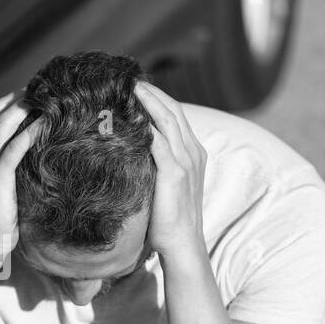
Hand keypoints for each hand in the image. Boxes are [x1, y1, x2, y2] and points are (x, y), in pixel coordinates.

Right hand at [0, 91, 38, 271]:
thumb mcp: (4, 188)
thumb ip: (15, 170)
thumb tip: (42, 160)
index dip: (15, 100)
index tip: (39, 93)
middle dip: (23, 95)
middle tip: (48, 87)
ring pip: (5, 121)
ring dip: (27, 105)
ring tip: (51, 96)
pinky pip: (16, 146)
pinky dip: (32, 131)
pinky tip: (48, 123)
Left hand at [134, 81, 206, 258]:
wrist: (183, 244)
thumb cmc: (169, 219)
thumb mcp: (165, 184)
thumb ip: (156, 165)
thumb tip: (131, 151)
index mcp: (193, 153)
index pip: (176, 116)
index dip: (158, 99)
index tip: (138, 88)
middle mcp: (193, 152)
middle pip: (174, 110)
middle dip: (153, 93)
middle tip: (131, 79)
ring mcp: (186, 162)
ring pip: (168, 120)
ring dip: (149, 101)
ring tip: (131, 88)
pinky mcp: (174, 174)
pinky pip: (159, 143)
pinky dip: (146, 126)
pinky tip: (131, 116)